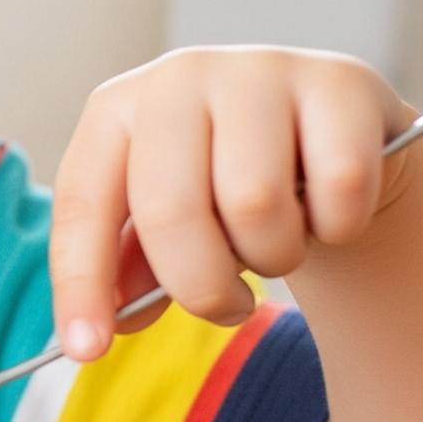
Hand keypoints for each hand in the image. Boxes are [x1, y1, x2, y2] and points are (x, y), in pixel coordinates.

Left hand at [50, 47, 411, 361]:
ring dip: (274, 255)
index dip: (82, 282)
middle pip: (171, 209)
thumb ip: (129, 273)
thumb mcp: (168, 224)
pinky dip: (338, 225)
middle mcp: (179, 77)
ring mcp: (260, 71)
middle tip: (226, 305)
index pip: (83, 200)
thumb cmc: (227, 184)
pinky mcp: (339, 81)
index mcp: (116, 109)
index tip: (88, 350)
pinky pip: (339, 186)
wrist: (328, 135)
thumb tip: (98, 332)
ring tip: (279, 239)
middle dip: (199, 284)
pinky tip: (329, 208)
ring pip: (256, 203)